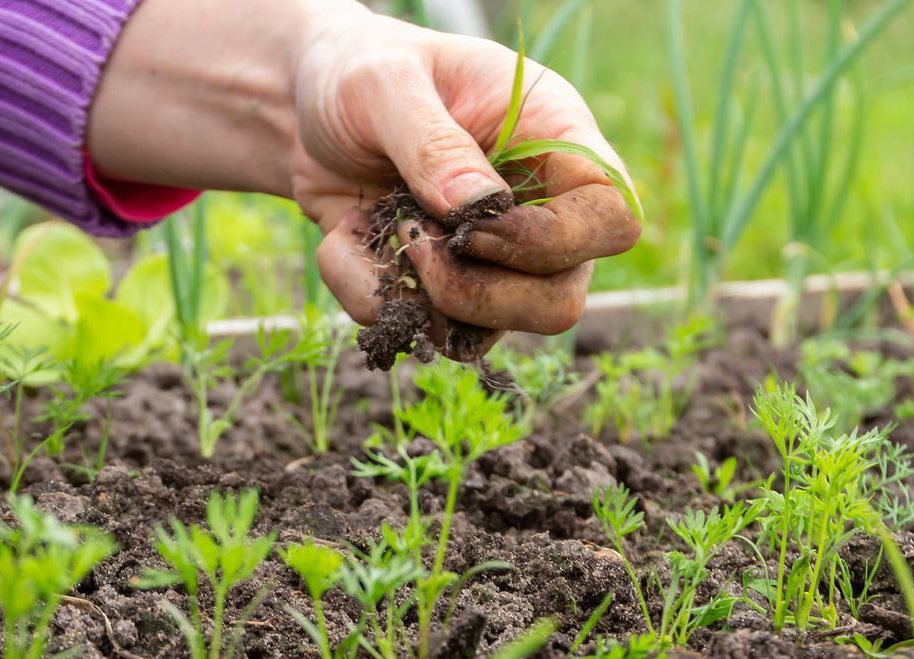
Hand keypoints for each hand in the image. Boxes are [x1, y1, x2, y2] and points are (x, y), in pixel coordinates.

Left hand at [88, 0, 639, 348]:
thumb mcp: (384, 82)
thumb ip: (430, 141)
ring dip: (425, 304)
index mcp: (554, 138)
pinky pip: (421, 331)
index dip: (558, 242)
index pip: (612, 216)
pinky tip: (344, 242)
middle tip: (416, 248)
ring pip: (496, 332)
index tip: (477, 229)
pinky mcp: (442, 291)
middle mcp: (538, 209)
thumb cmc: (358, 72)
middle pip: (562, 299)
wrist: (301, 108)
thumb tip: (478, 209)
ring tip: (379, 234)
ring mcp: (493, 261)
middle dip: (483, 296)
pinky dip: (370, 301)